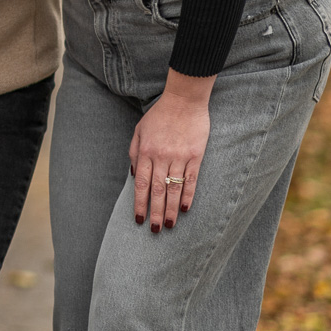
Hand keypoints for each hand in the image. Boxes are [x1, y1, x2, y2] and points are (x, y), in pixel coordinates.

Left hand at [129, 70, 213, 231]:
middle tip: (154, 230)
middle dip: (155, 212)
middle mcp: (161, 156)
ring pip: (173, 189)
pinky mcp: (195, 156)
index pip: (142, 184)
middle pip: (157, 191)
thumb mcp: (139, 130)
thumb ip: (134, 153)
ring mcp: (179, 157)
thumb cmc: (159, 115)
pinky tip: (185, 209)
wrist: (184, 100)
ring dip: (171, 209)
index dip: (139, 203)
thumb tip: (134, 176)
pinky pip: (191, 180)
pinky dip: (187, 196)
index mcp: (145, 151)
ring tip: (169, 225)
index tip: (138, 219)